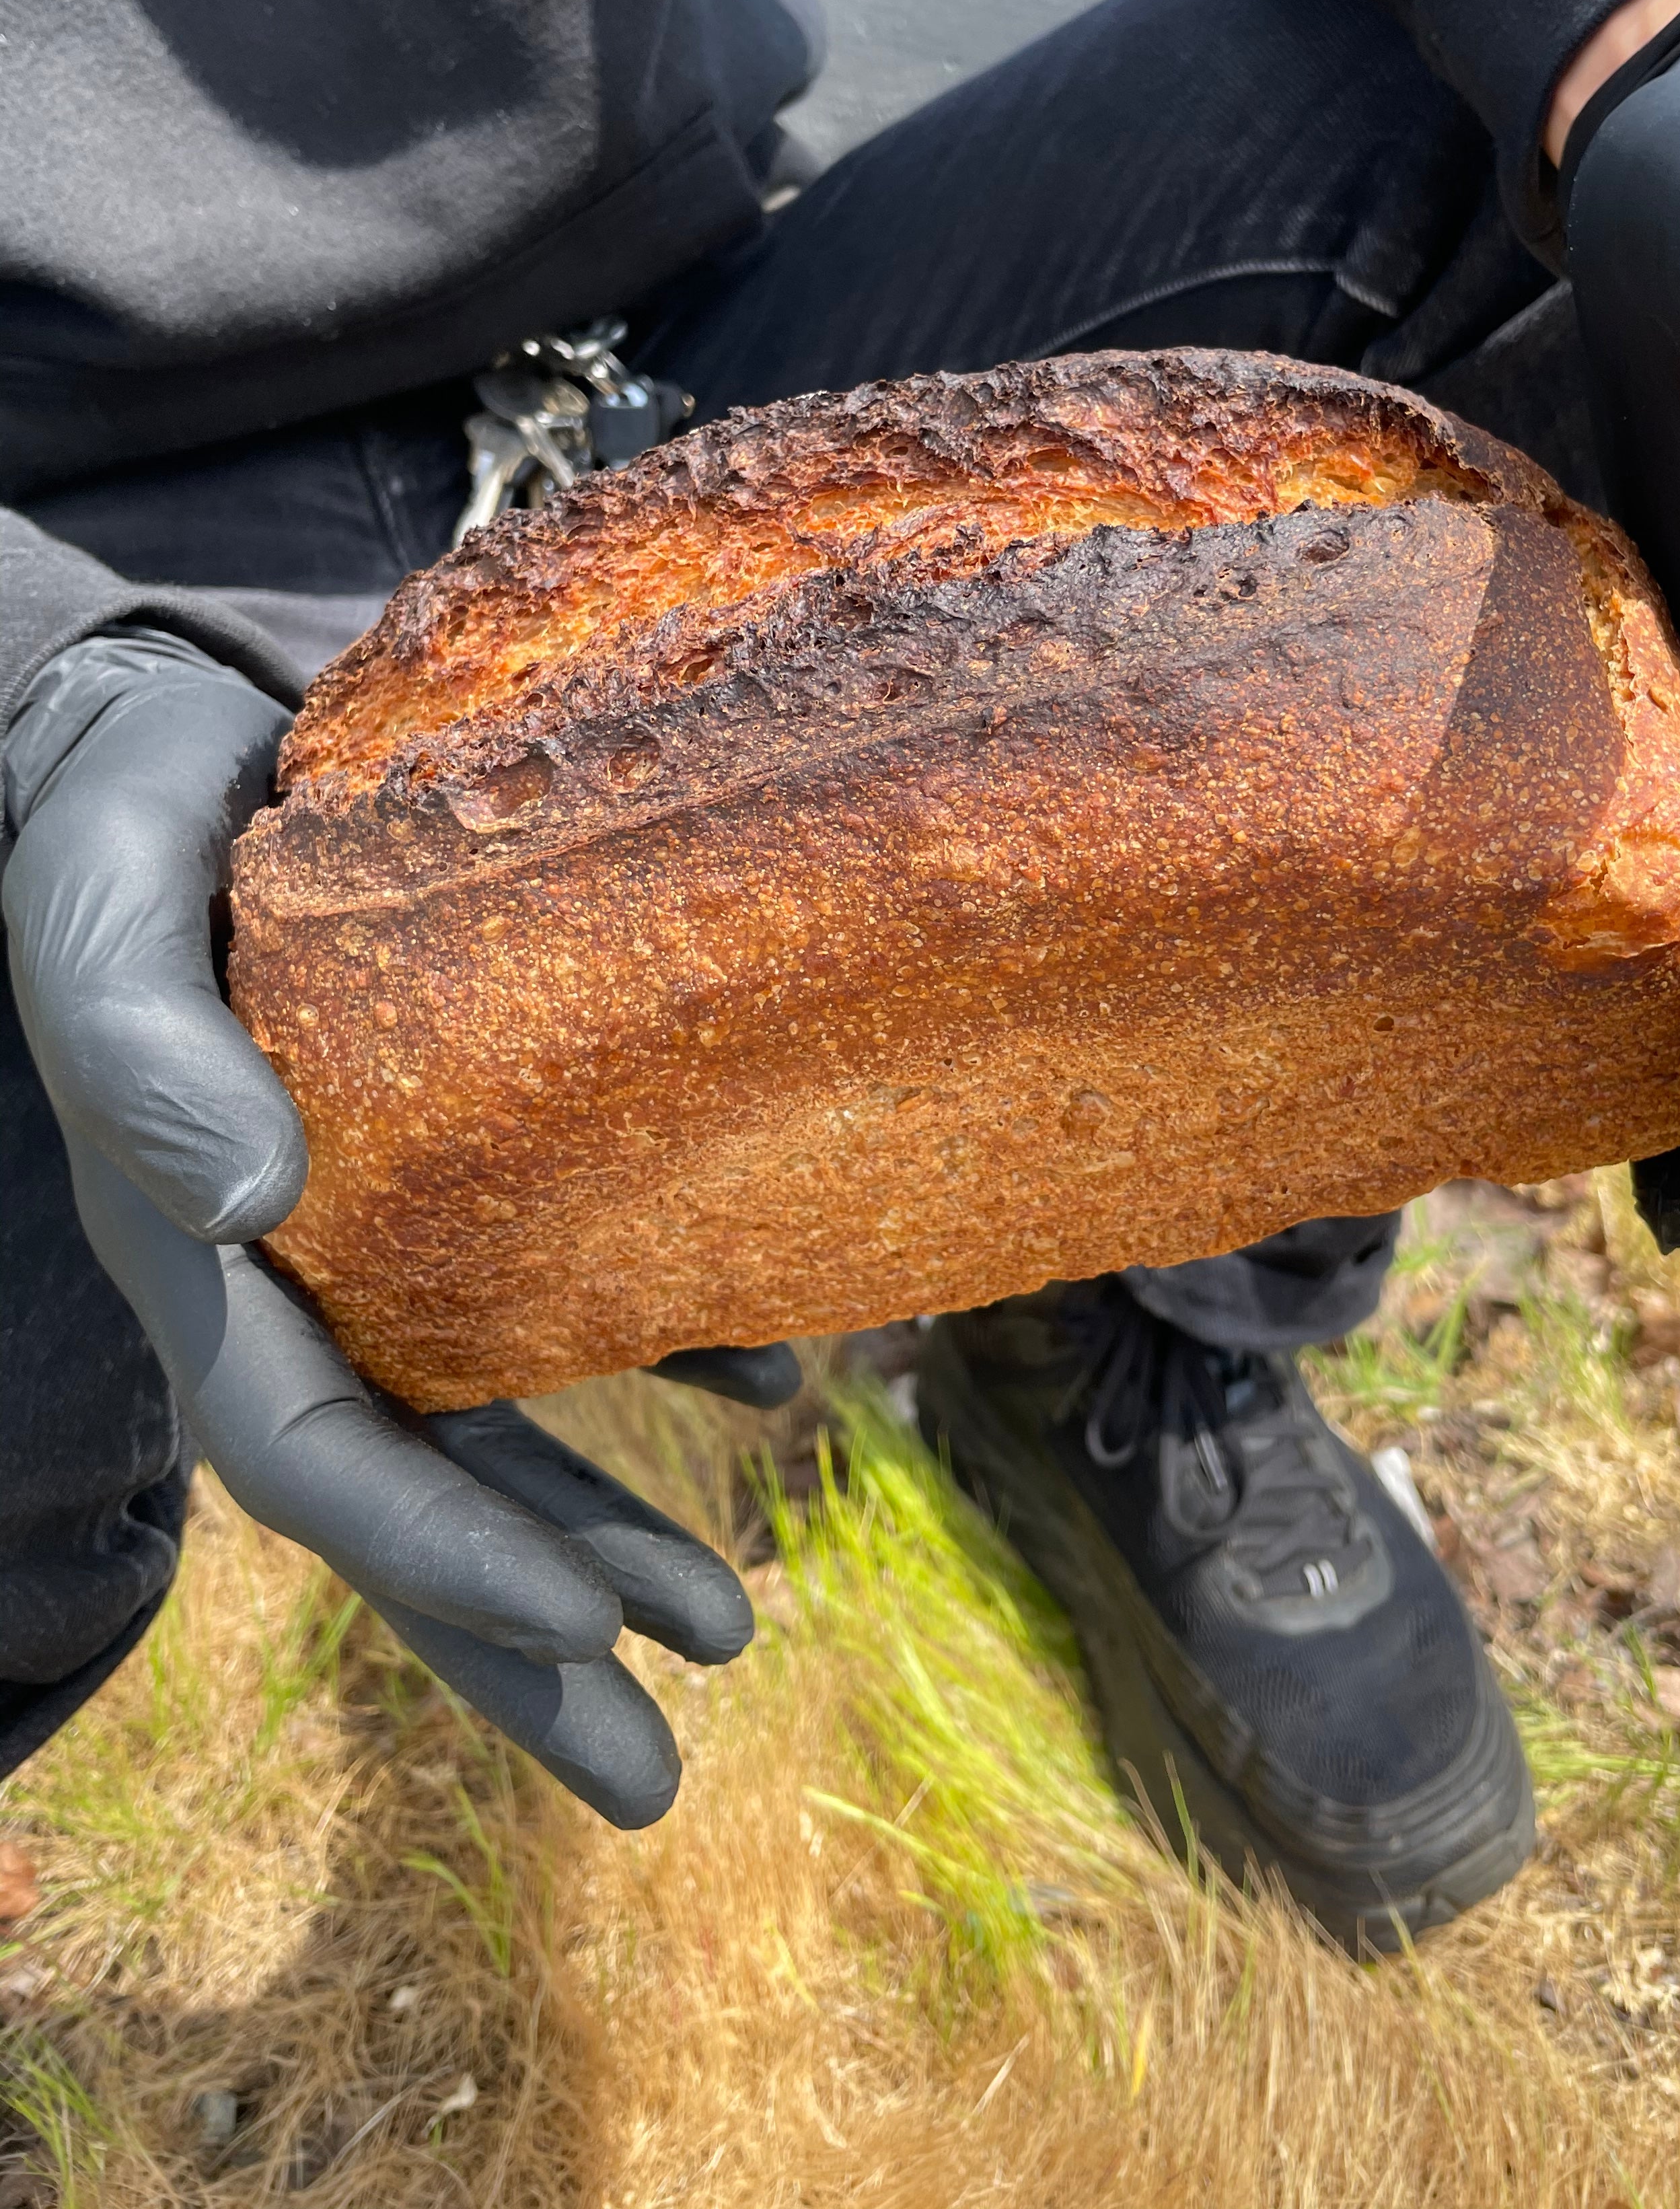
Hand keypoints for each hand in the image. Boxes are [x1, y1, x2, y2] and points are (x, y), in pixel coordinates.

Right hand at [2, 633, 796, 1822]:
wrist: (180, 719)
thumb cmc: (119, 805)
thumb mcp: (104, 904)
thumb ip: (142, 1047)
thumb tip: (246, 1201)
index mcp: (200, 1253)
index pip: (310, 1455)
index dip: (440, 1557)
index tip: (588, 1640)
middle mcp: (294, 1273)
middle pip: (410, 1498)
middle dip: (527, 1640)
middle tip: (663, 1765)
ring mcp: (379, 1231)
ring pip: (492, 1427)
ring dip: (597, 1538)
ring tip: (724, 1628)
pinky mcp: (461, 1154)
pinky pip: (567, 1291)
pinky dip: (668, 1347)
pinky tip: (769, 1390)